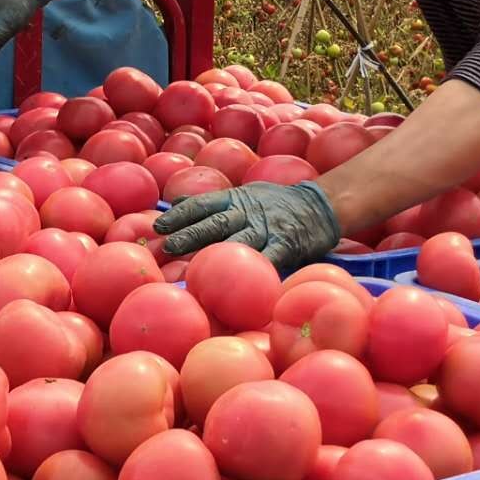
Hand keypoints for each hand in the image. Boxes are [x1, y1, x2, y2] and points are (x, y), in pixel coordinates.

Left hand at [153, 180, 340, 272]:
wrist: (320, 205)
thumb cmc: (276, 203)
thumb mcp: (243, 194)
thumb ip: (212, 202)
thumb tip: (174, 203)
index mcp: (235, 199)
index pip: (203, 203)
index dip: (180, 214)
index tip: (159, 225)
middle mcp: (248, 212)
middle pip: (216, 222)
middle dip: (190, 234)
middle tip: (167, 246)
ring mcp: (268, 227)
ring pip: (238, 241)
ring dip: (216, 255)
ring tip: (195, 270)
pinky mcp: (287, 243)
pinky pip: (270, 259)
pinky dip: (256, 271)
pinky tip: (242, 286)